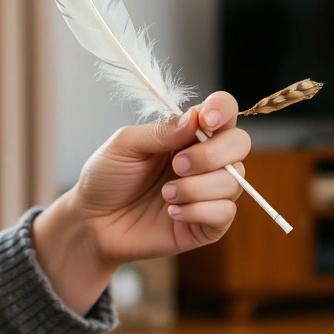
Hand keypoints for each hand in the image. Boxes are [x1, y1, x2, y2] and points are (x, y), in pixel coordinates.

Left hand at [32, 93, 250, 312]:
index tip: (205, 121)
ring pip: (233, 181)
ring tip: (166, 195)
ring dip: (196, 188)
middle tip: (177, 165)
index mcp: (188, 133)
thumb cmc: (107, 179)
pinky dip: (198, 210)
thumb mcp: (124, 145)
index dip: (222, 110)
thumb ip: (160, 131)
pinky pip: (225, 213)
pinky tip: (172, 213)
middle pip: (240, 144)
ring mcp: (209, 192)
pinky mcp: (207, 224)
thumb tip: (195, 120)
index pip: (224, 110)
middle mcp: (205, 160)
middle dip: (211, 154)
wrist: (93, 224)